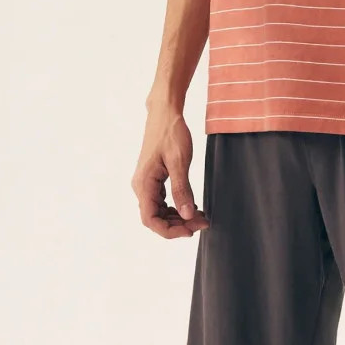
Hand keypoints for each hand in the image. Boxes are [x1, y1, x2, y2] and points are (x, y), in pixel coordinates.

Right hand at [133, 105, 207, 237]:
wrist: (165, 113)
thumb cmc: (171, 133)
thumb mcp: (179, 162)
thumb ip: (182, 190)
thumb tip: (187, 215)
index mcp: (144, 184)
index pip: (150, 220)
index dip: (169, 231)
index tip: (190, 230)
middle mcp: (141, 186)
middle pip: (156, 218)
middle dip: (179, 224)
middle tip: (203, 222)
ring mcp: (147, 183)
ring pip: (160, 211)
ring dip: (179, 217)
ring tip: (201, 215)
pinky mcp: (154, 180)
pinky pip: (163, 201)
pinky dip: (177, 207)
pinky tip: (192, 205)